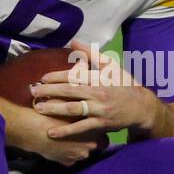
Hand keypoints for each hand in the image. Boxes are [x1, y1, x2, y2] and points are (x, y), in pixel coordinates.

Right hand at [7, 107, 103, 166]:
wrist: (34, 129)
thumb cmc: (53, 113)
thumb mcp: (68, 103)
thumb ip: (80, 103)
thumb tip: (85, 98)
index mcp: (94, 130)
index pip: (104, 135)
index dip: (97, 129)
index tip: (90, 125)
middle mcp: (90, 145)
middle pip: (96, 145)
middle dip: (89, 140)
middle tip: (80, 131)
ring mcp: (78, 156)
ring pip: (83, 153)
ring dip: (78, 147)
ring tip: (68, 139)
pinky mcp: (67, 162)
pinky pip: (71, 159)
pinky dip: (67, 154)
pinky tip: (61, 146)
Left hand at [30, 40, 159, 138]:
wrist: (141, 107)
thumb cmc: (124, 84)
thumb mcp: (111, 66)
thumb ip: (91, 54)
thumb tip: (73, 41)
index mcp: (99, 78)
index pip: (75, 76)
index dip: (57, 76)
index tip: (43, 78)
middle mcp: (98, 93)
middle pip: (70, 91)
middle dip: (49, 91)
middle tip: (33, 91)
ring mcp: (99, 110)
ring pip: (73, 109)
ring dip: (54, 109)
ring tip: (38, 108)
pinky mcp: (100, 124)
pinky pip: (81, 128)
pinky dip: (66, 131)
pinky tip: (51, 132)